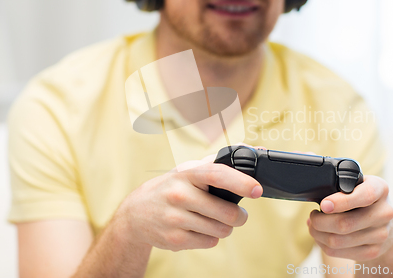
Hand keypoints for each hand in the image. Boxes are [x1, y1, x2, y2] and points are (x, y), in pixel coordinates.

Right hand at [114, 153, 262, 251]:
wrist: (136, 213)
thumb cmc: (171, 188)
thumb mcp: (188, 171)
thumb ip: (217, 162)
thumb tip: (251, 150)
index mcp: (187, 174)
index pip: (217, 175)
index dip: (240, 182)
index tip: (257, 190)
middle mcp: (180, 195)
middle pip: (226, 213)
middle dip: (239, 216)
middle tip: (238, 214)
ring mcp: (175, 219)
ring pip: (221, 231)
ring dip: (225, 227)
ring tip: (214, 220)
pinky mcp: (174, 240)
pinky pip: (209, 243)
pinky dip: (210, 238)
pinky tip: (198, 228)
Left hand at [308, 175, 392, 261]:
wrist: (385, 222)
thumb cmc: (364, 199)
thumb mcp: (359, 184)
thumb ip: (343, 186)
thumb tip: (320, 199)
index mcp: (380, 189)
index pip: (365, 196)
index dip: (341, 202)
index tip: (324, 205)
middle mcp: (385, 212)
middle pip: (345, 224)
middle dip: (320, 221)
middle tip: (313, 216)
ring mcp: (381, 234)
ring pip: (338, 240)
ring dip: (318, 234)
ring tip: (314, 226)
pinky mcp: (373, 251)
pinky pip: (339, 252)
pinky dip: (324, 245)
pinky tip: (322, 236)